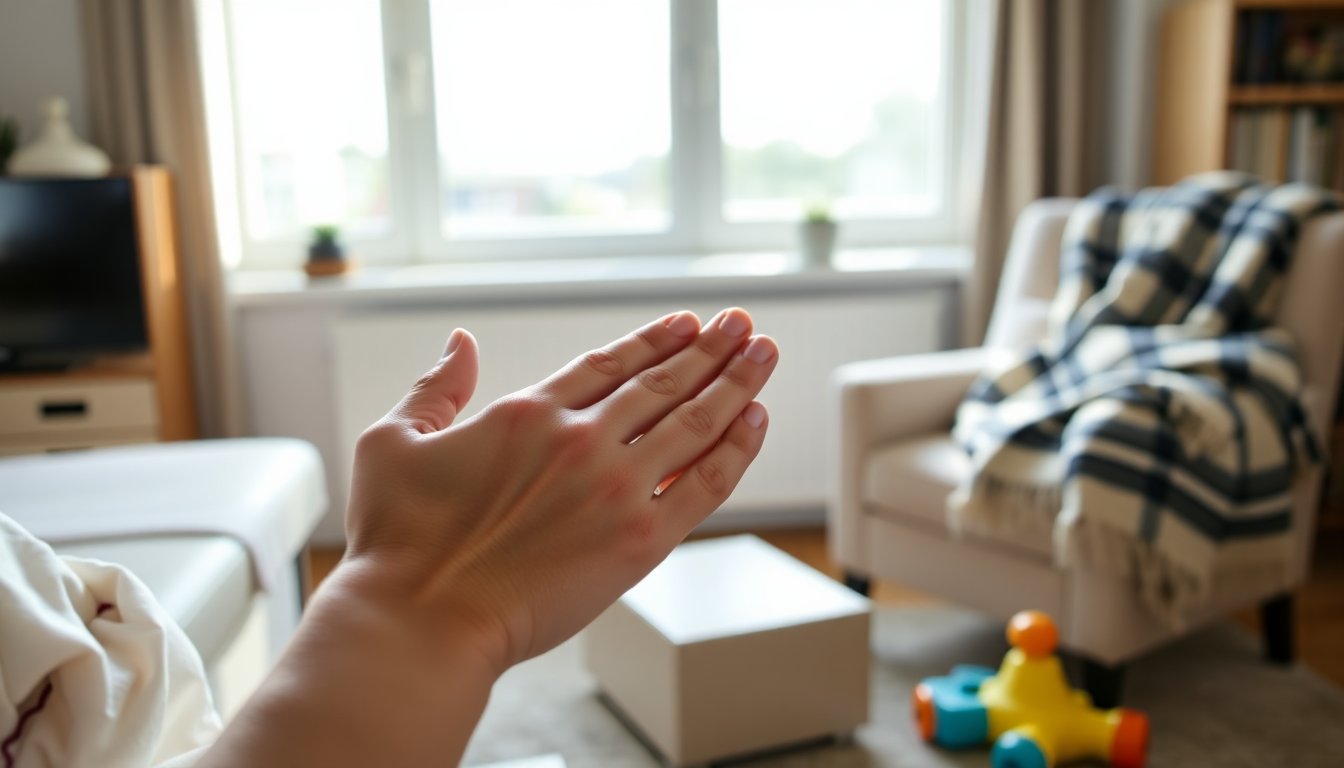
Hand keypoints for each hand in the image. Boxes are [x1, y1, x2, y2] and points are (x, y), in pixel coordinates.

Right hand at [340, 307, 778, 672]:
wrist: (420, 620)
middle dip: (711, 348)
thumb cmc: (396, 543)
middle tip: (744, 324)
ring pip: (694, 421)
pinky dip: (736, 449)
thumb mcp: (392, 442)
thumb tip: (461, 342)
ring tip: (763, 352)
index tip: (689, 322)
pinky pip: (706, 484)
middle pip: (664, 383)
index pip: (611, 363)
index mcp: (528, 413)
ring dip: (737, 382)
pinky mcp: (640, 541)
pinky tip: (756, 419)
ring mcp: (616, 488)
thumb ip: (434, 388)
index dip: (655, 339)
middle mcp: (580, 440)